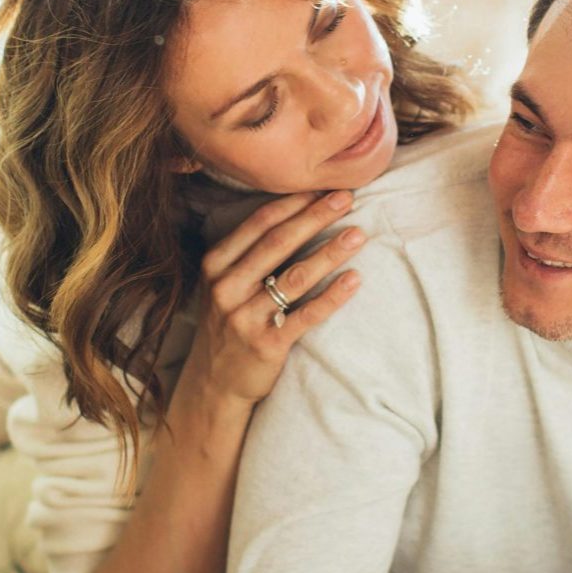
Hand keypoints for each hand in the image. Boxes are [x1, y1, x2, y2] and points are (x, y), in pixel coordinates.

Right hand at [185, 190, 363, 406]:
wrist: (214, 384)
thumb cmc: (227, 325)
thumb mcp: (222, 285)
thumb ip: (247, 254)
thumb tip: (293, 212)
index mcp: (215, 266)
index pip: (259, 224)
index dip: (294, 203)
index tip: (323, 188)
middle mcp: (227, 288)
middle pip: (278, 244)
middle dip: (315, 217)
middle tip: (346, 199)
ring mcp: (245, 317)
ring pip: (295, 277)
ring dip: (330, 252)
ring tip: (357, 235)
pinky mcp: (267, 344)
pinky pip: (306, 315)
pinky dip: (333, 296)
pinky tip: (354, 280)